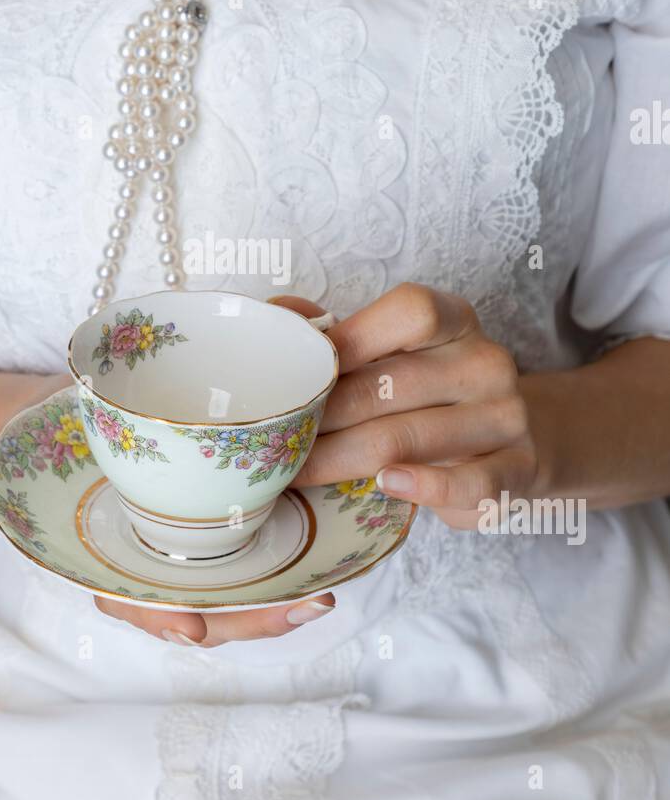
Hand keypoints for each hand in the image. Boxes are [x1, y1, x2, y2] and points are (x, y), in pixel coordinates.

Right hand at [0, 370, 335, 647]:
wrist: (61, 412)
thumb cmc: (37, 442)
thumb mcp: (9, 455)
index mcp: (108, 557)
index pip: (134, 601)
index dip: (164, 617)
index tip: (196, 625)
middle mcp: (154, 560)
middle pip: (207, 607)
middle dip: (253, 619)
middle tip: (303, 610)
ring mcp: (191, 542)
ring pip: (240, 587)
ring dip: (282, 597)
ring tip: (325, 596)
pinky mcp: (221, 510)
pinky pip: (257, 540)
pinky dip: (289, 547)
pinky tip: (329, 544)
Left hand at [276, 283, 538, 529]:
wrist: (525, 439)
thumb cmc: (437, 395)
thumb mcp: (401, 355)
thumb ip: (343, 334)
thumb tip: (279, 315)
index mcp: (456, 321)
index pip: (410, 312)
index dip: (350, 339)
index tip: (302, 371)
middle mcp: (486, 363)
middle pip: (392, 383)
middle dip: (323, 414)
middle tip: (275, 438)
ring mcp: (505, 417)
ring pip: (410, 437)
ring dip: (342, 458)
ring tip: (297, 472)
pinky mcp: (517, 470)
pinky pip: (471, 483)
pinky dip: (424, 486)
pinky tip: (386, 483)